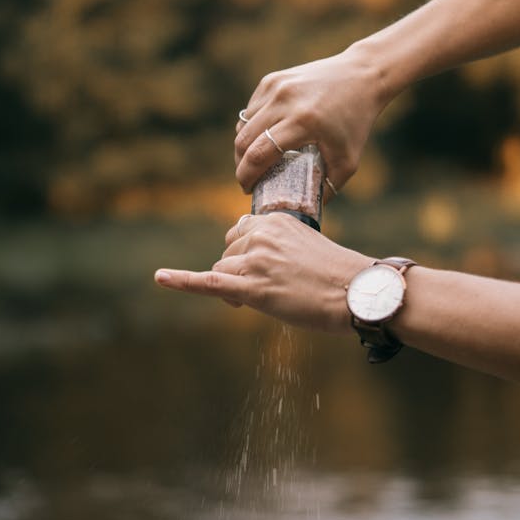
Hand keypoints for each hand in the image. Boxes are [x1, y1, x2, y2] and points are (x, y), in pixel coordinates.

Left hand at [154, 212, 370, 333]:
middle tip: (267, 289)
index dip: (245, 254)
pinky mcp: (254, 289)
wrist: (358, 293)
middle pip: (228, 253)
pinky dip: (182, 281)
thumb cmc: (339, 276)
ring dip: (234, 288)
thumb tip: (253, 261)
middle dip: (238, 272)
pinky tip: (161, 278)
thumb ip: (277, 246)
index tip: (261, 268)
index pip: (241, 232)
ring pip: (223, 272)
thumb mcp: (306, 247)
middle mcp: (261, 235)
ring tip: (264, 299)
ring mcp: (255, 262)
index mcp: (275, 221)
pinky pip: (209, 283)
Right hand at [233, 45, 384, 195]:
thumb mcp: (348, 161)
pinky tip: (263, 137)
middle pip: (244, 140)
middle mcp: (285, 100)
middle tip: (248, 179)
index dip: (247, 176)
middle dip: (240, 164)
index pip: (259, 153)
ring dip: (244, 146)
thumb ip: (326, 188)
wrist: (361, 76)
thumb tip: (304, 212)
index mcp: (303, 122)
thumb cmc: (356, 122)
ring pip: (243, 125)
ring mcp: (276, 87)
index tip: (248, 189)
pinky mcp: (272, 79)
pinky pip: (250, 110)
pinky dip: (251, 127)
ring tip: (255, 161)